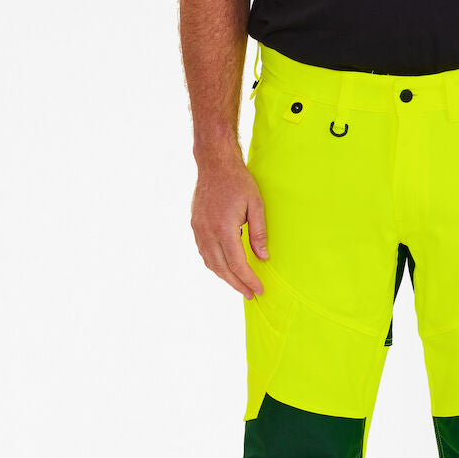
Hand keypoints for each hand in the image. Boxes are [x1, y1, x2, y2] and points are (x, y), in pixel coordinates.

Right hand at [191, 145, 267, 299]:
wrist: (214, 163)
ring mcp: (198, 229)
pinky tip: (226, 269)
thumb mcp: (256, 205)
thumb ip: (259, 233)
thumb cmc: (238, 181)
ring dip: (225, 277)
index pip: (237, 263)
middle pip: (222, 268)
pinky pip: (204, 253)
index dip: (248, 279)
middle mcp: (208, 231)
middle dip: (237, 284)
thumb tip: (262, 257)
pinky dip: (215, 265)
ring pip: (211, 263)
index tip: (258, 289)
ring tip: (239, 285)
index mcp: (224, 228)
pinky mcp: (195, 226)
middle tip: (250, 294)